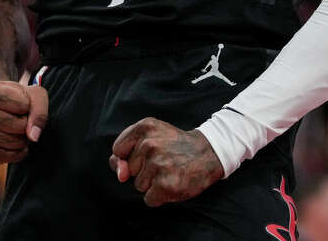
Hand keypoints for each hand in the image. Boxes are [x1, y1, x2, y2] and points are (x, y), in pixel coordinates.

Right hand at [0, 79, 47, 163]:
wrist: (12, 111)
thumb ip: (39, 112)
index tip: (23, 103)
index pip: (21, 105)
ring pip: (10, 142)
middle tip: (23, 120)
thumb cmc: (23, 100)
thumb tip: (33, 136)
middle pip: (14, 125)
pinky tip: (18, 145)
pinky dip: (17, 154)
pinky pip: (3, 157)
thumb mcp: (36, 96)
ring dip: (23, 140)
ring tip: (20, 132)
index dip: (29, 106)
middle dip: (26, 125)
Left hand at [108, 118, 224, 206]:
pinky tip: (172, 183)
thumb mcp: (150, 137)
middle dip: (143, 171)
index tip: (146, 154)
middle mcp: (149, 144)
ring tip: (170, 170)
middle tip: (164, 161)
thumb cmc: (175, 147)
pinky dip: (159, 196)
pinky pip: (148, 199)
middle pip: (129, 170)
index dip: (129, 157)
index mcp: (144, 127)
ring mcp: (157, 164)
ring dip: (153, 184)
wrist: (209, 153)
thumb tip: (120, 175)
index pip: (118, 150)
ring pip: (139, 185)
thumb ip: (125, 154)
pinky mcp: (165, 184)